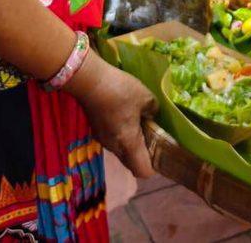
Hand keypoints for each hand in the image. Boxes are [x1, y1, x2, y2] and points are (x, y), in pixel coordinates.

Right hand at [67, 53, 156, 177]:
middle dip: (143, 155)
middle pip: (131, 163)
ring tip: (139, 123)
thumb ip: (153, 110)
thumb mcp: (145, 97)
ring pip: (121, 151)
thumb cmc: (120, 91)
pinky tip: (124, 115)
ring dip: (131, 143)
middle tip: (153, 136)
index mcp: (128, 143)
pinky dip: (121, 135)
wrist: (89, 80)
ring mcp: (103, 140)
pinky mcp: (96, 130)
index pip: (142, 171)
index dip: (153, 167)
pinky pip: (113, 140)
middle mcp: (114, 147)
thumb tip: (152, 116)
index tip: (161, 153)